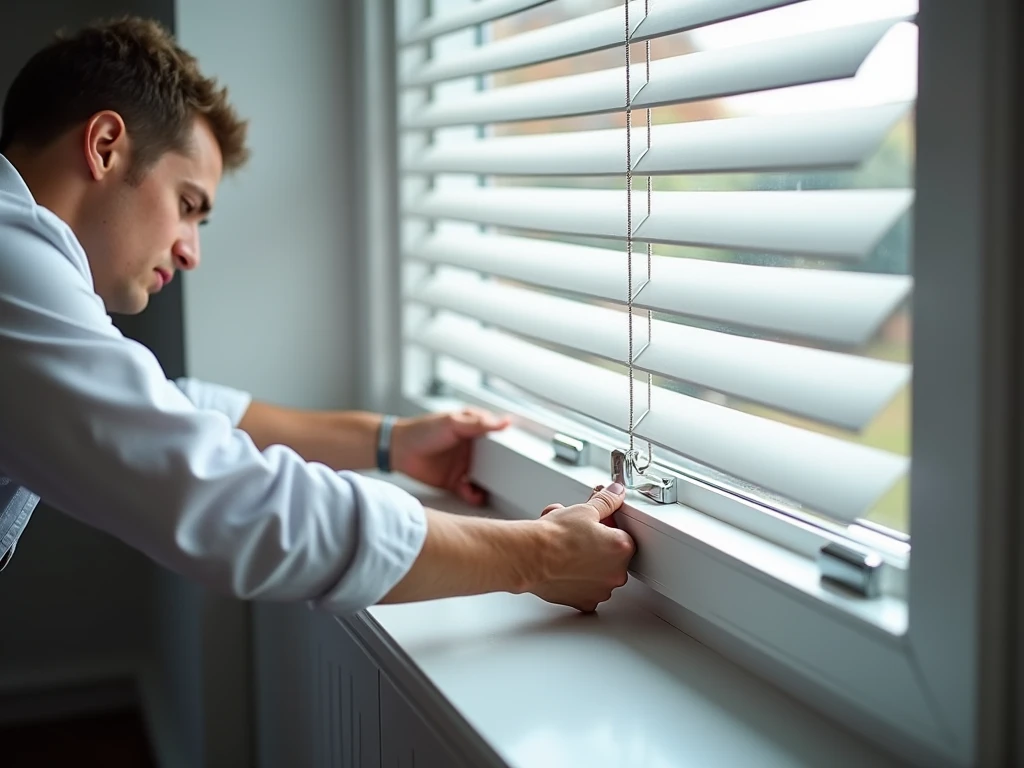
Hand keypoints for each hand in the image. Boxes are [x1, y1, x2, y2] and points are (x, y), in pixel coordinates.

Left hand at [391, 408, 509, 504]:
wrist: (398, 450)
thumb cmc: (422, 430)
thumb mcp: (453, 423)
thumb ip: (479, 424)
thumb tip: (505, 421)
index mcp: (473, 430)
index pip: (496, 437)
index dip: (508, 445)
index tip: (521, 452)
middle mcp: (471, 449)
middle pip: (494, 461)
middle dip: (502, 471)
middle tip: (510, 477)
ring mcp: (464, 466)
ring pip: (484, 478)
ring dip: (489, 485)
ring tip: (493, 490)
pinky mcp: (454, 482)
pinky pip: (470, 491)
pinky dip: (474, 495)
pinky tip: (475, 495)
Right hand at [530, 483, 634, 612]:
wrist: (530, 556)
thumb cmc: (554, 536)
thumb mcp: (585, 510)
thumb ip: (606, 501)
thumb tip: (615, 493)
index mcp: (621, 548)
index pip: (623, 536)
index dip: (607, 528)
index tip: (593, 525)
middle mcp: (616, 573)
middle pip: (612, 556)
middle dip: (597, 545)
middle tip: (577, 535)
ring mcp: (600, 590)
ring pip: (599, 574)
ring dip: (587, 563)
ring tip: (567, 550)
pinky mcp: (584, 602)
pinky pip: (586, 590)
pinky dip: (577, 581)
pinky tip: (564, 568)